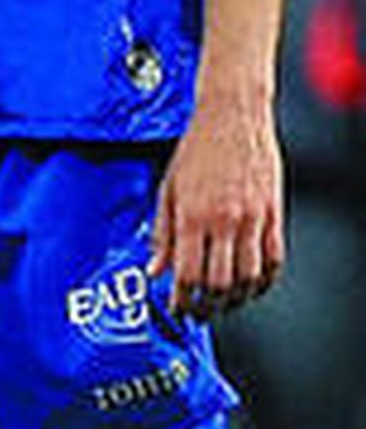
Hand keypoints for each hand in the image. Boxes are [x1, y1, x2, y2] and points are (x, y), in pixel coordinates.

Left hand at [149, 96, 284, 317]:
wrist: (232, 116)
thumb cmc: (196, 148)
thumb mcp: (168, 187)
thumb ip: (161, 232)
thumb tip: (154, 269)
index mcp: (192, 214)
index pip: (187, 273)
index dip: (181, 297)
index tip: (176, 307)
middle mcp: (223, 221)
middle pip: (219, 283)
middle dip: (207, 305)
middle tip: (198, 311)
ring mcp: (252, 219)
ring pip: (249, 278)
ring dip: (235, 298)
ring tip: (223, 303)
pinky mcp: (273, 215)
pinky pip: (274, 260)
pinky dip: (264, 280)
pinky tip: (252, 285)